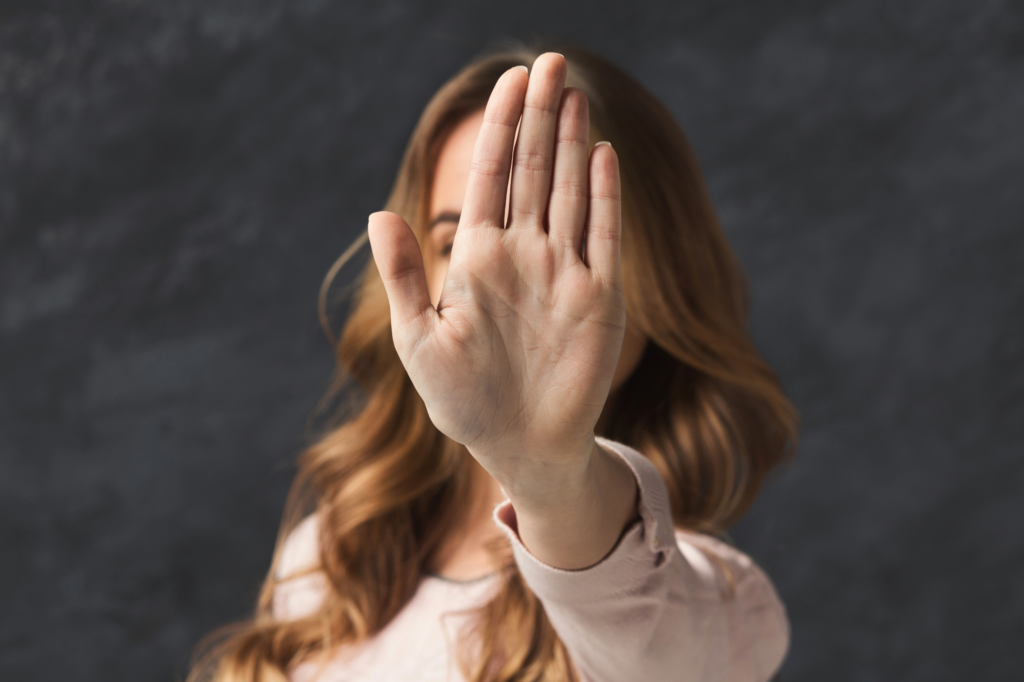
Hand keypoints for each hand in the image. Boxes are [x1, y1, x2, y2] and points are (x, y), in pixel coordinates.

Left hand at [367, 54, 624, 498]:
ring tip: (573, 92)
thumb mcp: (419, 341)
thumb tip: (377, 216)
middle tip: (548, 62)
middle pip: (534, 171)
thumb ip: (404, 277)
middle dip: (539, 116)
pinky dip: (604, 197)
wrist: (519, 446)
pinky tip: (601, 154)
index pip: (492, 177)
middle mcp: (525, 255)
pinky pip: (604, 237)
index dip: (500, 128)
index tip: (510, 80)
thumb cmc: (462, 402)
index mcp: (479, 259)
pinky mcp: (599, 298)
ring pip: (571, 191)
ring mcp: (564, 272)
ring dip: (572, 142)